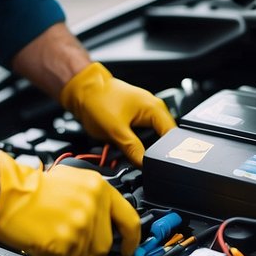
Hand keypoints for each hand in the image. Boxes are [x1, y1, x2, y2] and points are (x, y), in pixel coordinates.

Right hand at [0, 150, 140, 255]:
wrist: (9, 195)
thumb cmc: (33, 188)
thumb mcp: (73, 179)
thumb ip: (95, 198)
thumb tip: (106, 219)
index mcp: (100, 188)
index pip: (130, 219)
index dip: (132, 239)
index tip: (130, 247)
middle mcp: (94, 207)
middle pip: (107, 243)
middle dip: (92, 245)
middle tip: (73, 235)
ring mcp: (82, 226)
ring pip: (89, 254)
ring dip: (75, 251)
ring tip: (57, 234)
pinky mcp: (67, 243)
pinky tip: (49, 240)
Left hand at [58, 62, 175, 165]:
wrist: (83, 90)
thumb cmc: (98, 101)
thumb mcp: (116, 130)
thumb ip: (133, 149)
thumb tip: (144, 164)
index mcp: (155, 109)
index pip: (173, 136)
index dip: (167, 153)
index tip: (158, 165)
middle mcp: (153, 110)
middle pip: (164, 139)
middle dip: (153, 152)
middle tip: (141, 162)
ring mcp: (144, 114)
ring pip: (152, 139)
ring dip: (143, 149)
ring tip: (131, 153)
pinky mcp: (135, 118)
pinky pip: (141, 136)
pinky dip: (135, 144)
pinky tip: (126, 147)